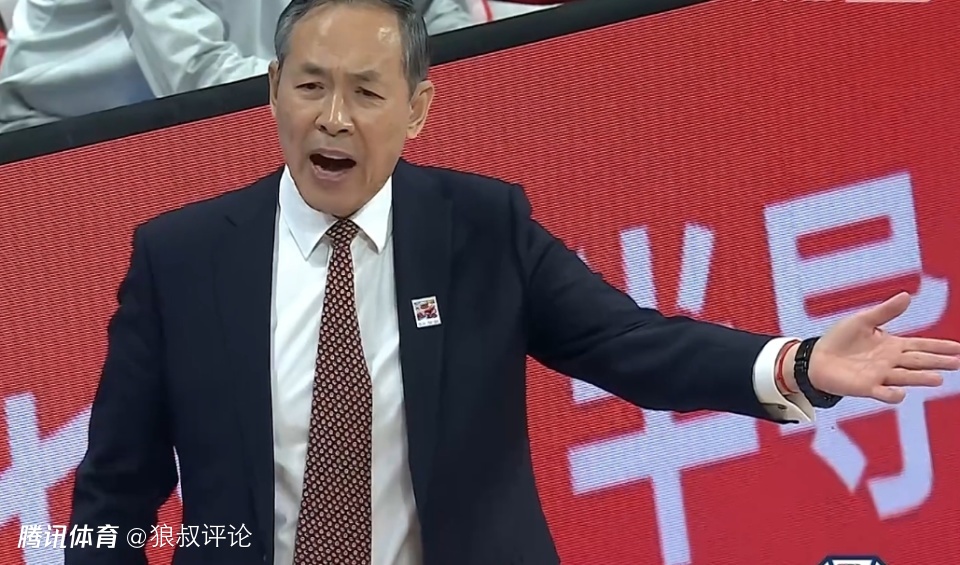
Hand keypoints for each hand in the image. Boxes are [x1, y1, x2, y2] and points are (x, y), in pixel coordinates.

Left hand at [802, 292, 959, 403]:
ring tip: (937, 379)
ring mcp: (880, 375)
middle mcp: (891, 362)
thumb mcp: (863, 320)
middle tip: (956, 363)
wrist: (816, 358)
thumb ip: (885, 311)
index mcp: (893, 345)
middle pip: (919, 361)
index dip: (940, 347)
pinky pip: (882, 392)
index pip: (921, 345)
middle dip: (938, 362)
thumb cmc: (840, 340)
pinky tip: (900, 393)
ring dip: (920, 378)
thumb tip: (907, 295)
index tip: (959, 349)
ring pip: (905, 377)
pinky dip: (892, 394)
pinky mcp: (866, 387)